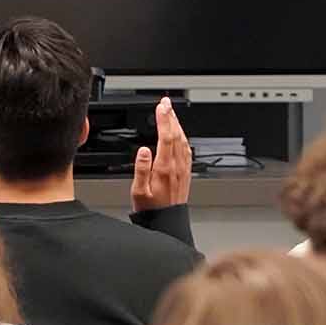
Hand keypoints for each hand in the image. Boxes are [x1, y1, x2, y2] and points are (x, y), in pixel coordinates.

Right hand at [131, 96, 191, 211]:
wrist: (168, 222)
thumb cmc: (151, 209)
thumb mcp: (138, 191)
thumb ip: (141, 169)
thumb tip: (143, 151)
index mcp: (164, 168)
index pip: (166, 137)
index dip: (164, 119)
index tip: (161, 106)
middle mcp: (177, 166)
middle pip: (176, 135)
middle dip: (171, 116)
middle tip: (166, 103)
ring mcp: (183, 169)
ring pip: (183, 141)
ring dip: (177, 125)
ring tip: (171, 113)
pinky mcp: (186, 172)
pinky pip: (187, 150)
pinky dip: (182, 137)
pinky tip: (180, 134)